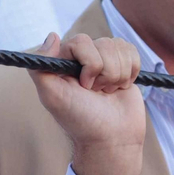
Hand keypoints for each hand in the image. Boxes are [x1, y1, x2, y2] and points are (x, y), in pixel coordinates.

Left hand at [30, 32, 145, 174]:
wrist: (111, 139)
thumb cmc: (80, 119)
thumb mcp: (52, 97)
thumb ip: (40, 67)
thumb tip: (52, 36)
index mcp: (63, 59)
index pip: (81, 42)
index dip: (89, 64)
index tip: (84, 86)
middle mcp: (83, 57)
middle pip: (104, 44)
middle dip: (104, 73)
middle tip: (95, 92)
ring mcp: (104, 59)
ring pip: (119, 48)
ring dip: (117, 75)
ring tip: (107, 92)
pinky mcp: (124, 64)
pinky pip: (132, 52)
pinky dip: (130, 73)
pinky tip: (120, 88)